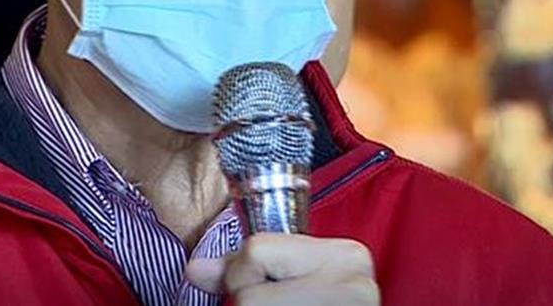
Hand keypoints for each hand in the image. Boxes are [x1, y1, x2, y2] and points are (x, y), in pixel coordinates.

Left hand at [185, 234, 377, 304]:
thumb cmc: (320, 303)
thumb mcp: (289, 282)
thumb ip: (243, 272)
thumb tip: (196, 269)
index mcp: (347, 254)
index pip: (257, 252)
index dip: (246, 277)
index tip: (272, 290)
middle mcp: (356, 283)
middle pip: (250, 293)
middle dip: (250, 304)